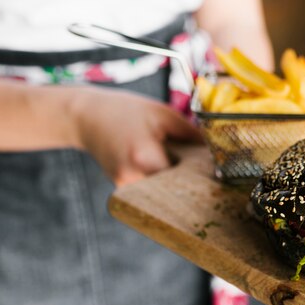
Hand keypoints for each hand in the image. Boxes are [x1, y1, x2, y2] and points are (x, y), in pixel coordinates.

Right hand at [71, 86, 201, 185]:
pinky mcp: (122, 189)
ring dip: (173, 182)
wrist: (86, 117)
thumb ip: (193, 134)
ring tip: (175, 162)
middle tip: (201, 171)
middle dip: (188, 182)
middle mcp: (133, 176)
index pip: (183, 179)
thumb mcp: (163, 114)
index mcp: (145, 156)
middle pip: (174, 191)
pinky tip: (159, 164)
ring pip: (162, 193)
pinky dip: (160, 181)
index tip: (213, 173)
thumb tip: (218, 152)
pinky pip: (150, 190)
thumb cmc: (125, 111)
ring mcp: (125, 186)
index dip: (200, 176)